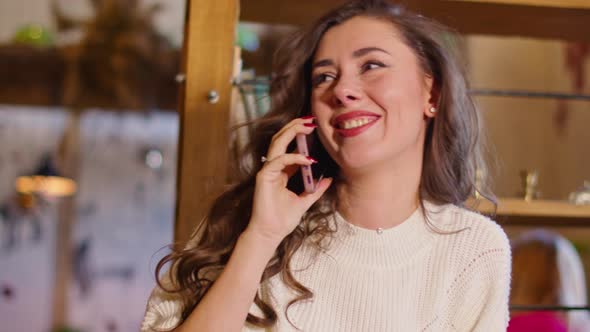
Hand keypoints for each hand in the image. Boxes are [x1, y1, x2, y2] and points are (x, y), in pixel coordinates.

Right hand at [246, 117, 332, 245]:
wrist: (271, 233)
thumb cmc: (283, 219)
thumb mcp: (305, 201)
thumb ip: (315, 189)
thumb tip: (329, 178)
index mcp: (282, 171)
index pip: (289, 146)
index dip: (300, 135)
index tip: (315, 126)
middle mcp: (274, 168)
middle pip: (282, 139)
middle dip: (295, 126)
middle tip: (311, 119)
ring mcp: (267, 171)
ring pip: (277, 144)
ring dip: (292, 132)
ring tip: (308, 126)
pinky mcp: (264, 177)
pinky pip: (278, 161)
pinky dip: (293, 157)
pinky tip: (307, 158)